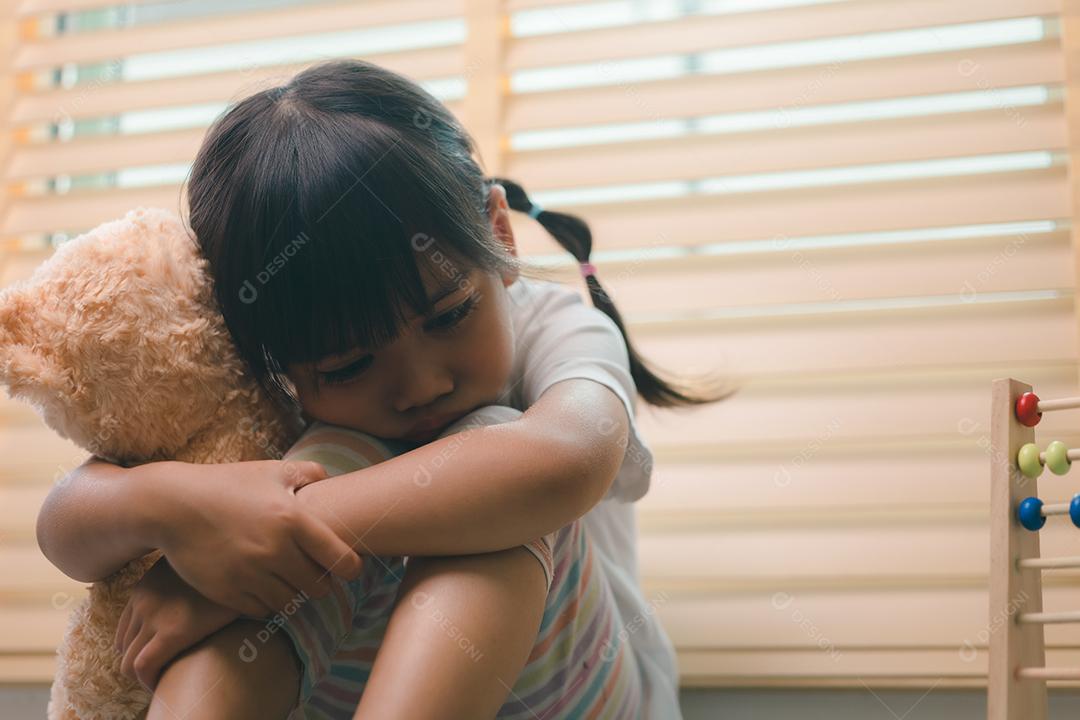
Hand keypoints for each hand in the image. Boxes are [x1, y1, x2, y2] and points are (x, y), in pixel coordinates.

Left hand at [115, 554, 238, 689]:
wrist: (249, 567)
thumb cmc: (228, 570)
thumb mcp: (197, 570)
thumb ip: (185, 585)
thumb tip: (192, 603)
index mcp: (149, 584)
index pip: (126, 626)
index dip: (136, 647)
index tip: (155, 657)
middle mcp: (144, 599)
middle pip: (124, 645)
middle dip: (138, 664)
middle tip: (162, 672)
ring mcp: (154, 615)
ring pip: (129, 660)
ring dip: (144, 674)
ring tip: (166, 680)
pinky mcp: (172, 632)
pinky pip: (144, 666)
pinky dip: (149, 680)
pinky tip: (164, 685)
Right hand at [153, 458, 362, 616]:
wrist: (172, 505)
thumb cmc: (227, 484)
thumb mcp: (271, 471)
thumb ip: (310, 473)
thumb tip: (332, 482)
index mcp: (293, 519)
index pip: (343, 560)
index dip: (350, 567)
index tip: (346, 567)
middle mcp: (275, 550)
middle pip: (319, 587)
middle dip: (321, 582)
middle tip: (313, 574)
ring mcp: (250, 574)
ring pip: (291, 602)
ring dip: (293, 595)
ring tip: (288, 581)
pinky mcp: (227, 592)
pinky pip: (262, 611)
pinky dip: (266, 604)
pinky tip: (263, 587)